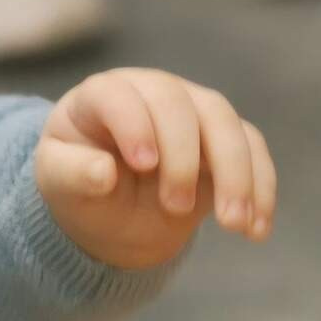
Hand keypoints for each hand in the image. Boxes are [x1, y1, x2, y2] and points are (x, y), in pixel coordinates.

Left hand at [35, 69, 276, 270]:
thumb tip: (104, 173)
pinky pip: (252, 149)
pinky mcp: (224, 136)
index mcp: (101, 96)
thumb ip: (73, 175)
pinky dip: (260, 187)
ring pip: (224, 122)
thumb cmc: (81, 185)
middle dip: (183, 157)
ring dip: (236, 173)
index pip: (119, 95)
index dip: (134, 124)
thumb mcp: (60, 185)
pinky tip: (256, 229)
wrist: (114, 207)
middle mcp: (151, 92)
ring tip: (233, 224)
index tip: (143, 165)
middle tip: (176, 208)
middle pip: (178, 104)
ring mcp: (192, 109)